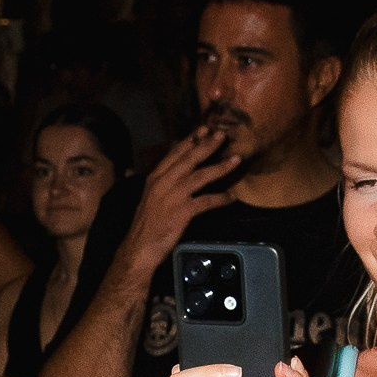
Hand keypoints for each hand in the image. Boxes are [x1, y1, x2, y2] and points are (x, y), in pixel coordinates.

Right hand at [120, 128, 241, 274]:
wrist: (139, 248)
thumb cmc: (144, 225)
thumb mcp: (146, 198)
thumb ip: (155, 183)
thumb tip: (150, 171)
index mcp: (154, 178)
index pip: (174, 154)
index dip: (190, 140)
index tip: (203, 129)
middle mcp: (164, 183)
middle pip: (189, 159)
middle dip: (207, 146)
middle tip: (222, 134)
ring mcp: (174, 196)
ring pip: (201, 176)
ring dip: (220, 167)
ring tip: (236, 159)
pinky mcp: (183, 212)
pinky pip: (207, 201)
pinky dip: (221, 199)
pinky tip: (232, 197)